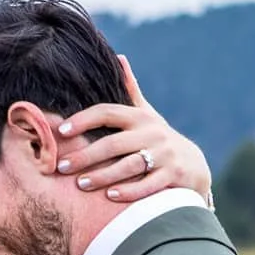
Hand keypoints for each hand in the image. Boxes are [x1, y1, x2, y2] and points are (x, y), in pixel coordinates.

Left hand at [56, 56, 213, 206]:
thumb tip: (119, 58)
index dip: (83, 120)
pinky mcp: (172, 176)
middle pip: (114, 143)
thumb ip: (130, 90)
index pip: (107, 113)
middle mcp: (151, 133)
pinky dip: (129, 191)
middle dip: (86, 156)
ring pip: (129, 165)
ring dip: (103, 175)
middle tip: (62, 166)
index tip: (62, 130)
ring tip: (81, 184)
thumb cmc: (158, 139)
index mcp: (139, 118)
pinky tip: (110, 197)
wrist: (193, 165)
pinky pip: (148, 185)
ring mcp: (163, 155)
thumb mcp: (146, 114)